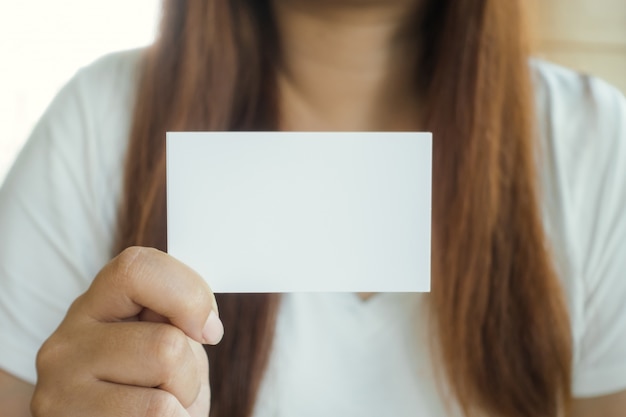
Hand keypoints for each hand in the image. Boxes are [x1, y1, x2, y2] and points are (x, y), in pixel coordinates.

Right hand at [31, 247, 222, 416]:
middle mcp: (66, 343)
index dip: (189, 295)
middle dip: (190, 370)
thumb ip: (176, 319)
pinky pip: (158, 414)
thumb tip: (204, 318)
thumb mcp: (166, 345)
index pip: (137, 268)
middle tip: (172, 388)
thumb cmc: (153, 394)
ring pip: (163, 380)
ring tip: (158, 409)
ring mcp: (60, 388)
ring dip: (181, 400)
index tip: (207, 330)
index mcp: (94, 307)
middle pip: (167, 342)